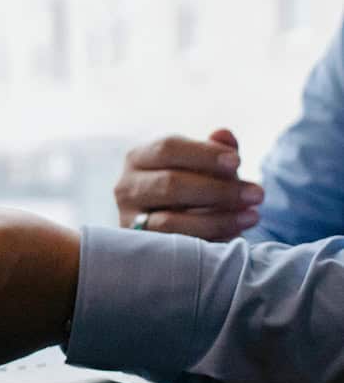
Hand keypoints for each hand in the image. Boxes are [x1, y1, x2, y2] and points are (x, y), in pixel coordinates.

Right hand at [114, 129, 263, 240]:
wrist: (174, 224)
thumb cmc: (192, 187)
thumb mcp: (204, 165)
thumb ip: (215, 150)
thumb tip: (223, 135)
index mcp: (139, 158)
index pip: (168, 149)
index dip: (204, 154)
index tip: (238, 162)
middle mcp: (126, 188)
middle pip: (170, 184)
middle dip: (218, 190)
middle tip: (257, 194)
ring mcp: (129, 220)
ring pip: (170, 221)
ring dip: (217, 220)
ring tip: (252, 216)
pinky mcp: (140, 248)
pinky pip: (174, 246)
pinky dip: (206, 240)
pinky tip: (234, 235)